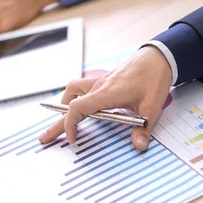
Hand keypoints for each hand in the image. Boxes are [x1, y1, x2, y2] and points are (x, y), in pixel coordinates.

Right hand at [38, 46, 172, 150]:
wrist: (158, 56)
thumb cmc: (154, 77)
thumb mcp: (152, 106)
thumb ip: (144, 128)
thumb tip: (138, 146)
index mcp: (107, 93)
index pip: (77, 108)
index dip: (70, 125)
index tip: (73, 140)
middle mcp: (99, 86)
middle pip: (69, 103)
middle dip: (56, 122)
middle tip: (44, 137)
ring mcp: (100, 82)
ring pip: (73, 92)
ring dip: (64, 106)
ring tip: (62, 120)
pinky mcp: (105, 81)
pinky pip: (82, 89)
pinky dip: (76, 98)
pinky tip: (81, 107)